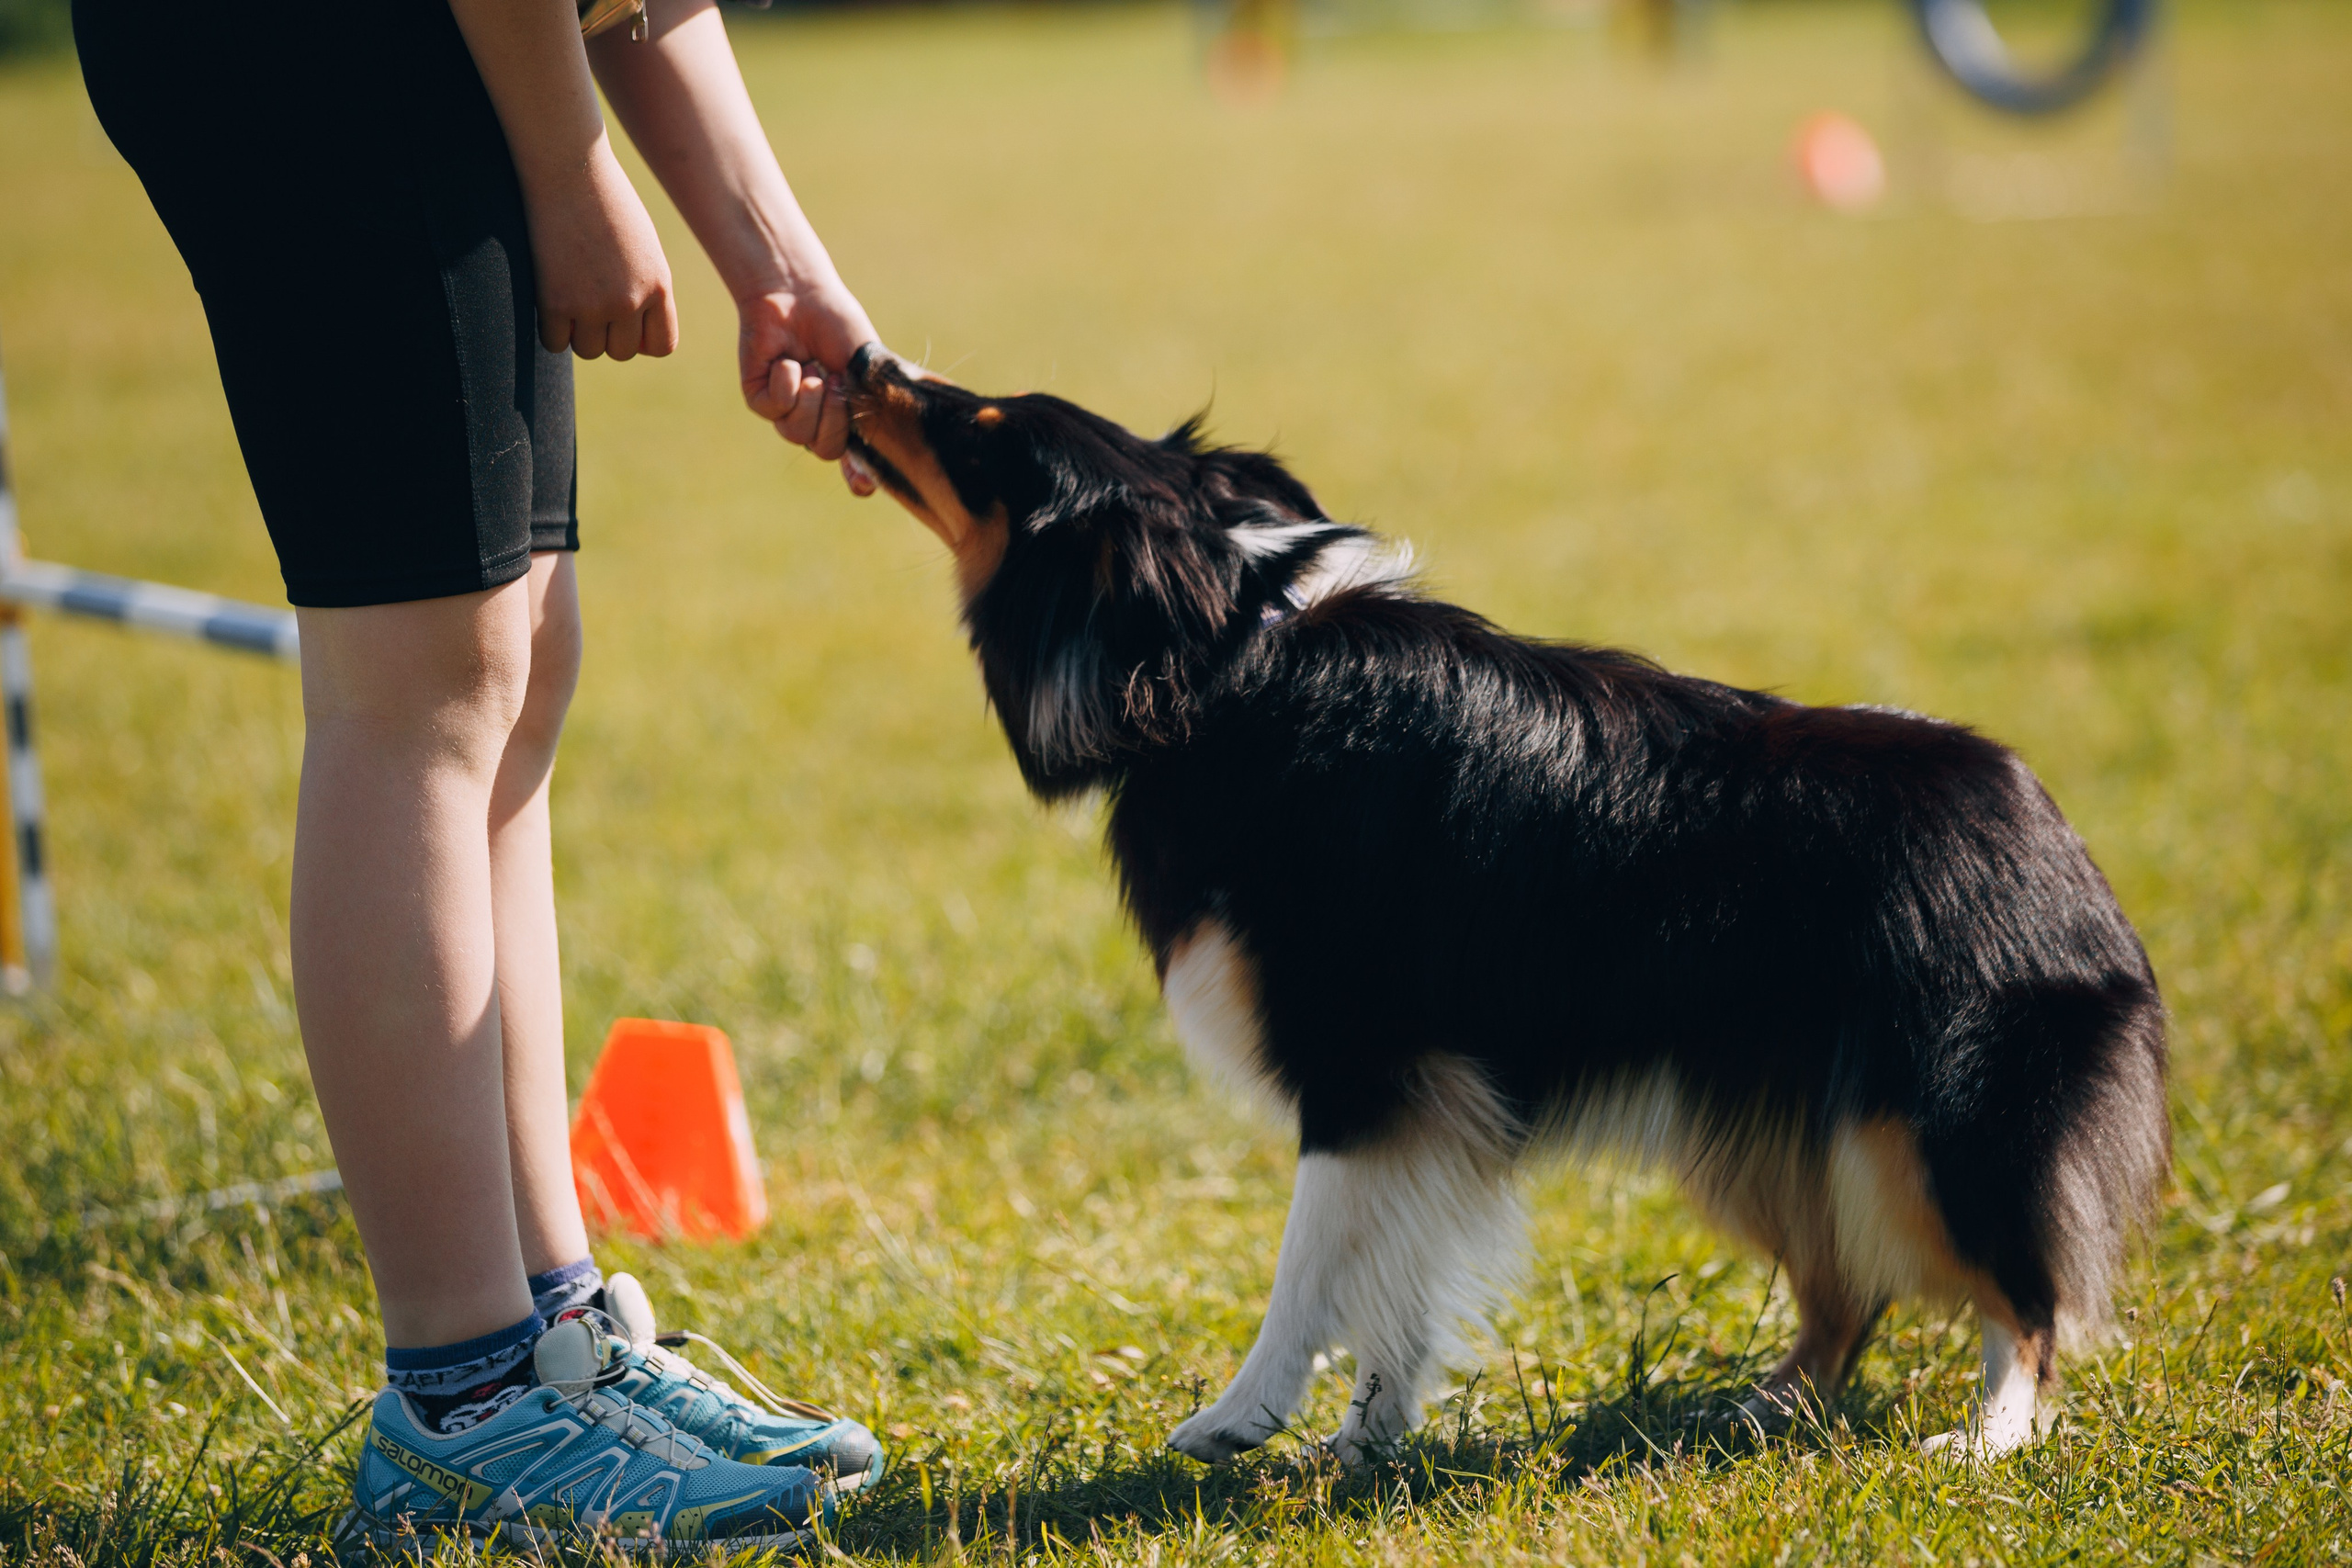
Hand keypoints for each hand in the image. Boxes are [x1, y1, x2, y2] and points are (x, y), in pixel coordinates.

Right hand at [527, 138, 677, 360]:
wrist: (568, 168)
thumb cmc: (604, 200)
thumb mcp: (643, 246)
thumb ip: (644, 286)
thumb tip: (629, 328)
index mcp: (658, 286)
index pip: (661, 345)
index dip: (641, 339)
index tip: (624, 324)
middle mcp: (630, 300)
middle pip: (621, 352)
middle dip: (607, 335)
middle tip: (589, 303)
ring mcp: (593, 304)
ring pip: (588, 350)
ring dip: (577, 332)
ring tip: (569, 295)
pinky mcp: (555, 301)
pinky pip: (554, 342)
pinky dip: (550, 329)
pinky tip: (548, 300)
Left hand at [738, 281, 879, 494]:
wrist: (801, 294)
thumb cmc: (838, 327)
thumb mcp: (866, 368)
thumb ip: (875, 405)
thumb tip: (877, 453)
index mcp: (848, 420)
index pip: (855, 465)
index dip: (859, 478)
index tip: (861, 482)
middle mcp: (817, 422)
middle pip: (827, 450)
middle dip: (835, 417)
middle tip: (835, 379)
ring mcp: (787, 413)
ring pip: (798, 433)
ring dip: (810, 397)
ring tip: (811, 367)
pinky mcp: (760, 399)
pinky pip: (775, 408)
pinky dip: (787, 381)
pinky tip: (788, 360)